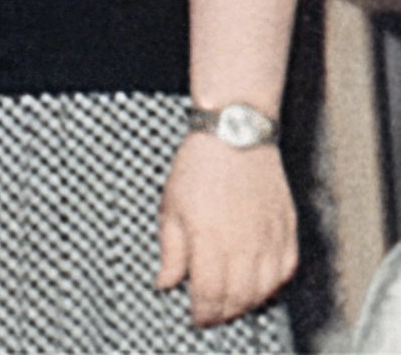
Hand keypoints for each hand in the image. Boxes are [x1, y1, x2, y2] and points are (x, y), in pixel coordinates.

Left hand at [155, 134, 296, 326]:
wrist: (235, 136)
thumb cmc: (197, 168)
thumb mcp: (170, 207)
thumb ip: (171, 250)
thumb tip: (167, 282)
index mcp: (210, 240)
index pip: (211, 294)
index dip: (203, 313)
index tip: (195, 317)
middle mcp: (245, 245)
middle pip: (239, 297)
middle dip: (223, 312)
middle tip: (211, 314)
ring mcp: (270, 238)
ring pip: (265, 289)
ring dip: (248, 303)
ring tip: (231, 304)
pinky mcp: (287, 229)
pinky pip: (286, 270)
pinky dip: (273, 285)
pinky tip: (259, 286)